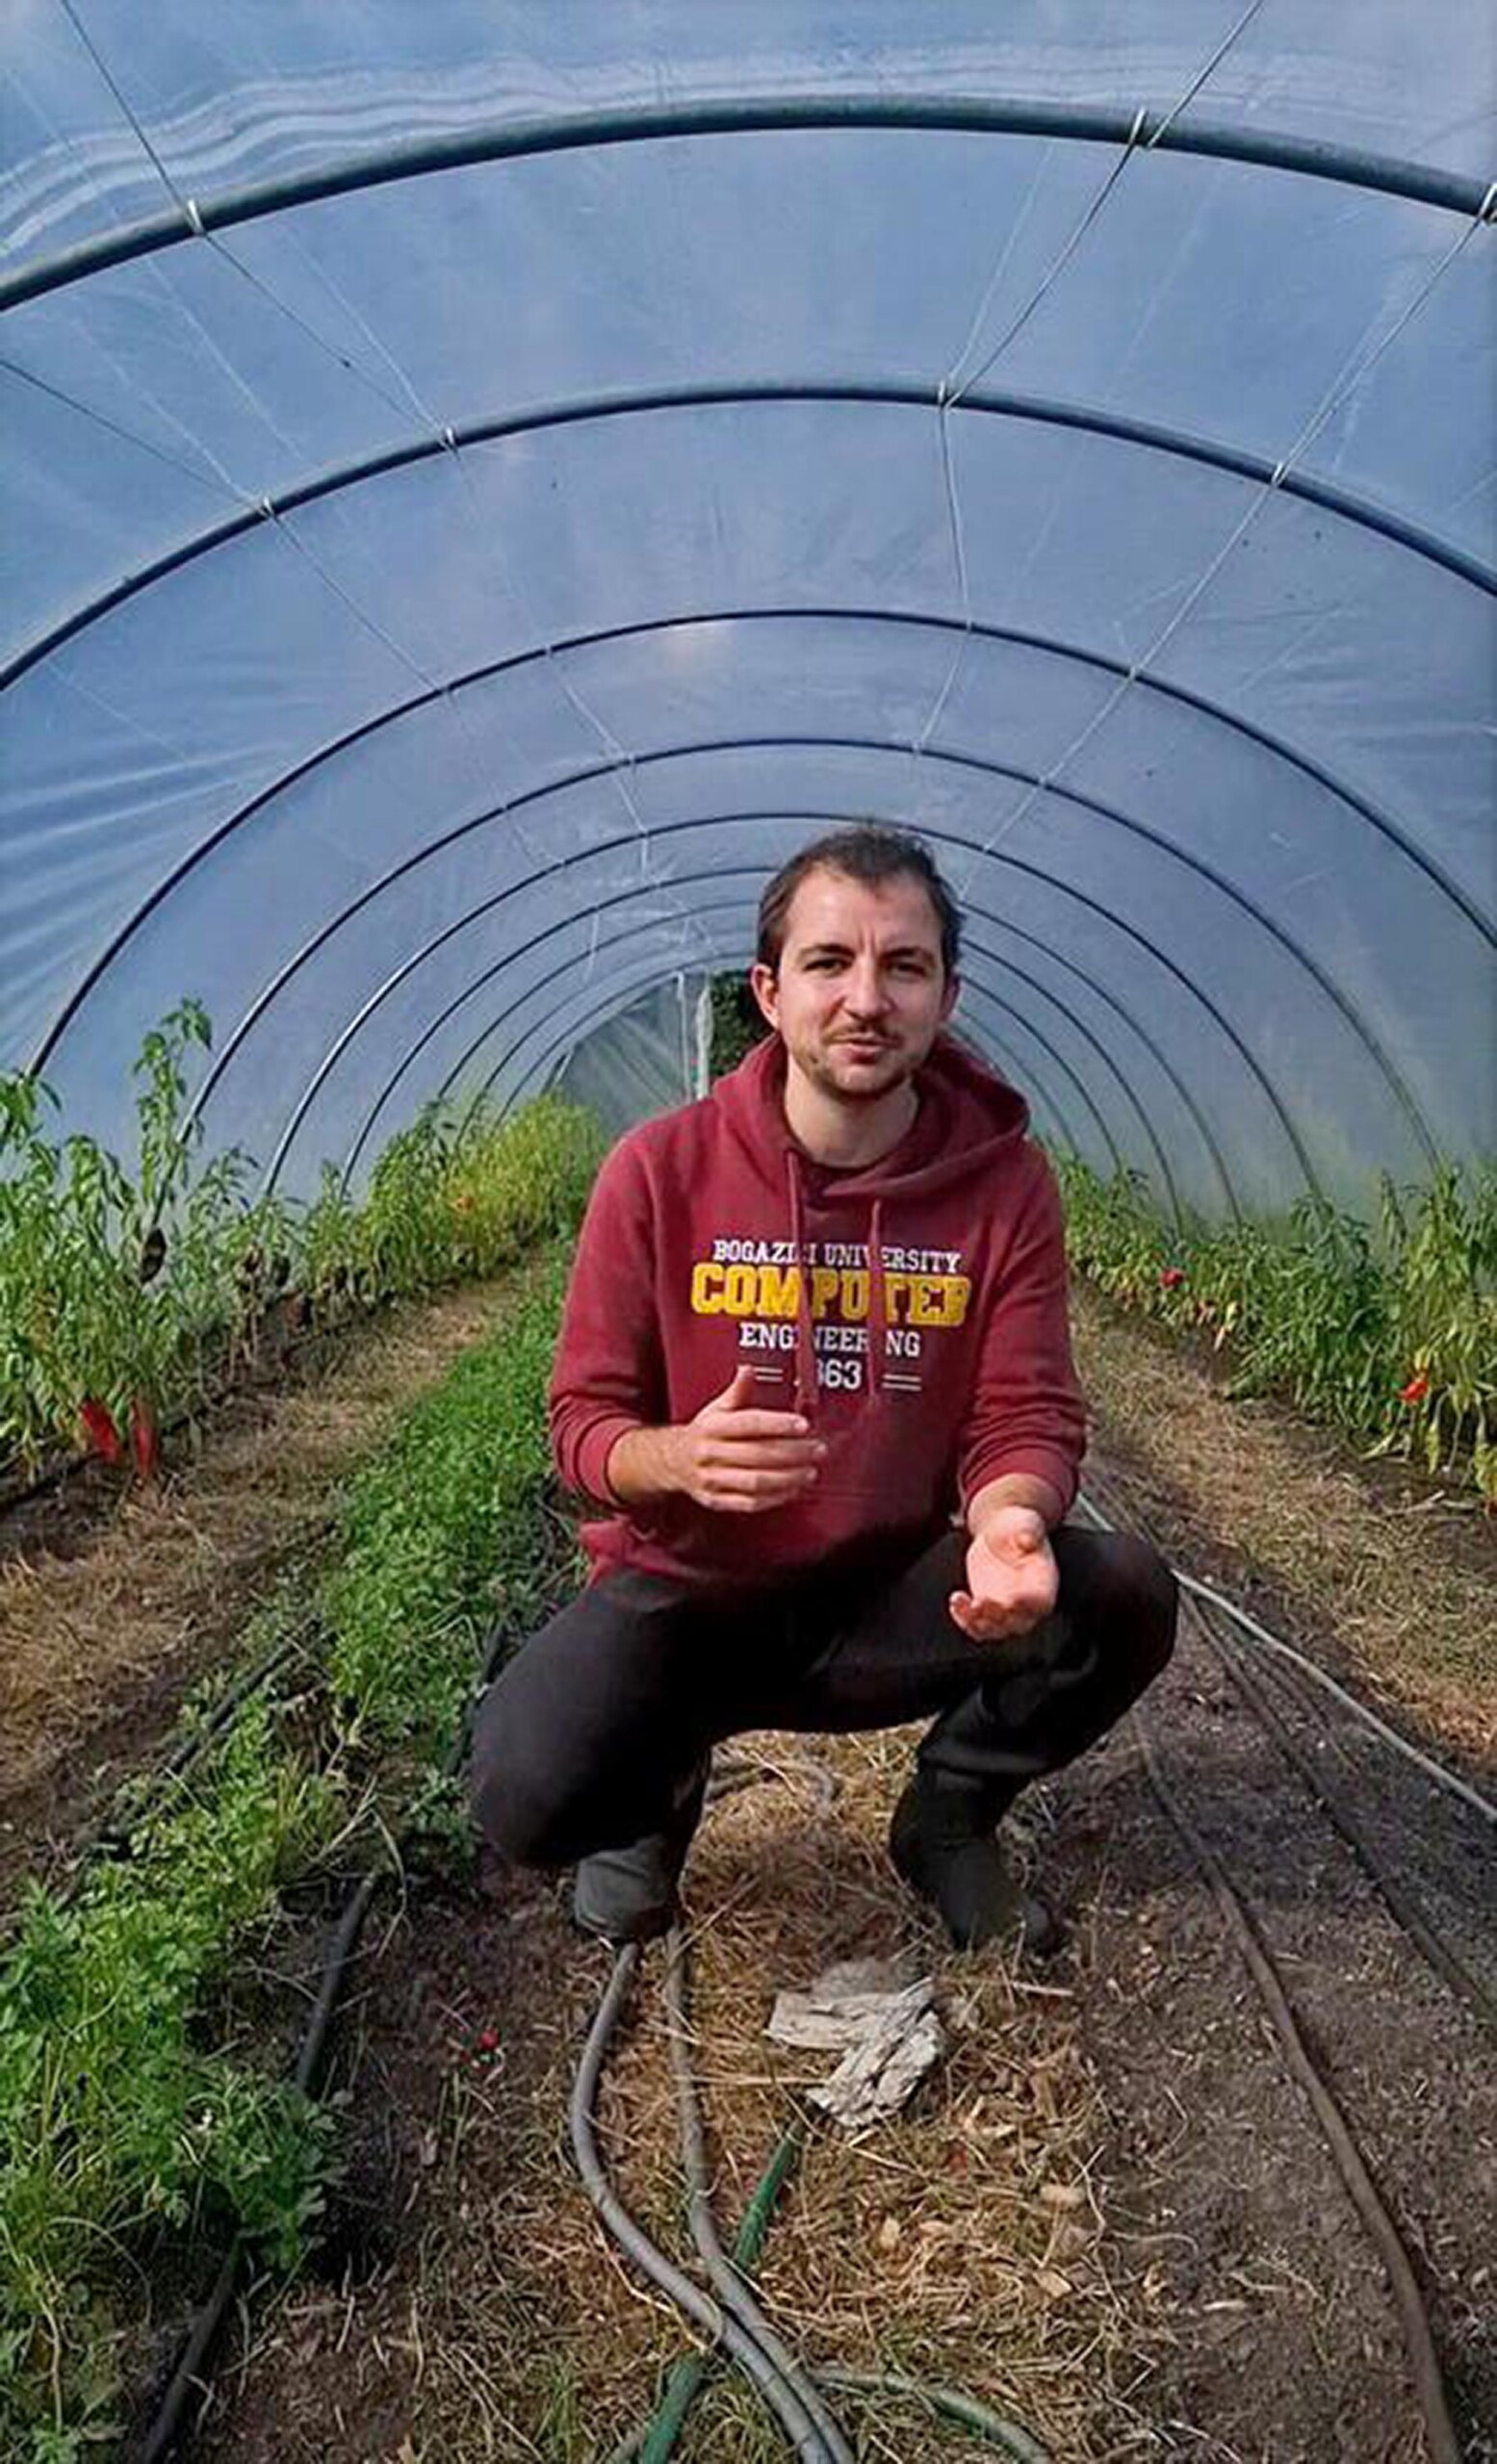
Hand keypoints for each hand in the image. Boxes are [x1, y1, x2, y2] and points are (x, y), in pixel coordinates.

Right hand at [662, 1365, 825, 1514]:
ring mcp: (712, 1479)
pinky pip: (749, 1503)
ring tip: (810, 1471)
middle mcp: (710, 1453)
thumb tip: (749, 1370)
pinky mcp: (716, 1500)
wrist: (671, 1461)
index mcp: (712, 1427)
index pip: (749, 1423)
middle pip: (758, 1454)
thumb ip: (737, 1391)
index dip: (778, 1424)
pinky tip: (792, 1489)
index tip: (803, 1424)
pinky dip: (775, 1498)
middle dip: (793, 1453)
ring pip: (756, 1482)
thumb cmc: (702, 1434)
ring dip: (788, 1478)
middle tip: (817, 1449)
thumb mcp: (715, 1409)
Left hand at [949, 1505, 1058, 1642]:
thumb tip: (1028, 1539)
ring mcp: (1006, 1609)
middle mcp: (1027, 1603)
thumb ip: (1028, 1532)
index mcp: (1044, 1584)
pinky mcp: (986, 1609)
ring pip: (994, 1630)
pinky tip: (956, 1600)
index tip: (1012, 1599)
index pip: (1039, 1603)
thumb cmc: (1018, 1527)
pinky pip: (976, 1625)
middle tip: (980, 1602)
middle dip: (998, 1618)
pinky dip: (964, 1620)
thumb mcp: (1025, 1523)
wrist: (1000, 1532)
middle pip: (1017, 1624)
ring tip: (961, 1602)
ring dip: (976, 1623)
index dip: (1027, 1605)